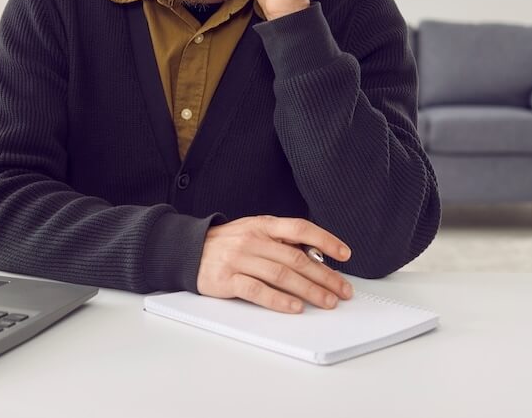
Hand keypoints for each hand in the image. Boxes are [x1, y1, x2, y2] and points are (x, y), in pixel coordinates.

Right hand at [196, 215, 352, 312]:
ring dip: (309, 291)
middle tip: (342, 290)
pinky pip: (258, 290)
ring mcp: (239, 259)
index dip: (325, 240)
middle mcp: (253, 239)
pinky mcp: (227, 279)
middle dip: (325, 276)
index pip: (300, 228)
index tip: (344, 254)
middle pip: (296, 258)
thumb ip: (279, 241)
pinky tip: (294, 307)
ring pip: (282, 275)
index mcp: (263, 224)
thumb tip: (315, 256)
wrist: (187, 250)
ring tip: (327, 302)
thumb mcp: (253, 231)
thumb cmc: (226, 244)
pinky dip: (279, 300)